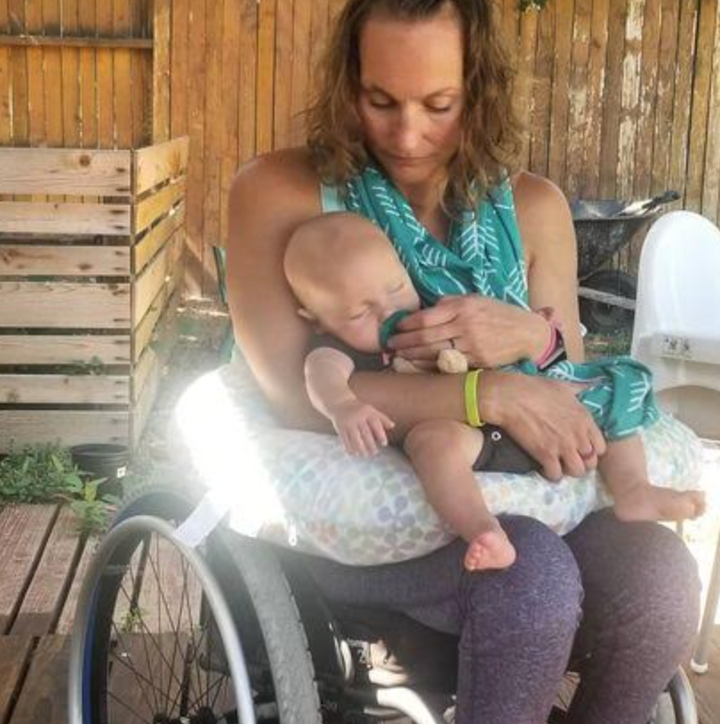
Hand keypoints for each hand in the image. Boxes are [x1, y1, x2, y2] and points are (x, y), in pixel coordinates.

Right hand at [331, 399, 394, 456]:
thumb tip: (393, 426)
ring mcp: (348, 422)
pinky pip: (345, 440)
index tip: (384, 444)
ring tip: (364, 455)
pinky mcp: (340, 427)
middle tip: (374, 453)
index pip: (376, 424)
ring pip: (355, 439)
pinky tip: (353, 453)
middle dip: (370, 445)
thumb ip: (382, 418)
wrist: (339, 402)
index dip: (381, 434)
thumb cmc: (359, 409)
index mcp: (367, 412)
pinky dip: (349, 448)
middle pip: (366, 434)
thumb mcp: (371, 410)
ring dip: (360, 449)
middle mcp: (357, 417)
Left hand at [386, 295, 550, 367]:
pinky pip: (448, 364)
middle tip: (389, 345)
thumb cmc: (498, 313)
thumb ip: (450, 302)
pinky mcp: (477, 361)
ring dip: (412, 355)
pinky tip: (418, 365)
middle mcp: (465, 325)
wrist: (527, 332)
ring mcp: (471, 345)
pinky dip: (429, 365)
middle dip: (404, 342)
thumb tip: (428, 309)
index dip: (407, 324)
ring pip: (433, 352)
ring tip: (398, 356)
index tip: (396, 327)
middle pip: (426, 336)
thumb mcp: (475, 299)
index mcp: (463, 307)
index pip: (426, 317)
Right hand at [480, 371, 606, 480]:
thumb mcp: (564, 385)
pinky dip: (550, 474)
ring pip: (576, 471)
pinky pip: (555, 475)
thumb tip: (592, 384)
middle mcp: (578, 435)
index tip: (580, 448)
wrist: (512, 398)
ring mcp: (563, 446)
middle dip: (580, 463)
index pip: (600, 448)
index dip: (591, 450)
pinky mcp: (546, 454)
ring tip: (557, 465)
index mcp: (584, 419)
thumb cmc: (536, 388)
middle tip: (568, 459)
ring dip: (567, 470)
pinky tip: (544, 467)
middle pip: (590, 463)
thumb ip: (580, 389)